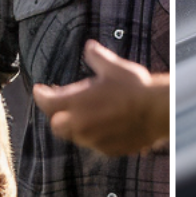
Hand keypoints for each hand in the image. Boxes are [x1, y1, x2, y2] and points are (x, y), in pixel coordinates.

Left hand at [32, 40, 168, 155]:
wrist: (156, 111)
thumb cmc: (135, 87)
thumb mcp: (114, 67)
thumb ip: (96, 57)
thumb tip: (89, 47)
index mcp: (77, 101)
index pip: (47, 102)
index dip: (40, 95)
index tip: (39, 90)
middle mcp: (80, 123)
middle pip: (55, 124)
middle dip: (56, 115)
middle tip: (63, 105)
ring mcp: (92, 139)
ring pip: (74, 135)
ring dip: (75, 125)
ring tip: (88, 115)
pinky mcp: (106, 149)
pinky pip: (93, 144)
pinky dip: (94, 135)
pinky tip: (105, 125)